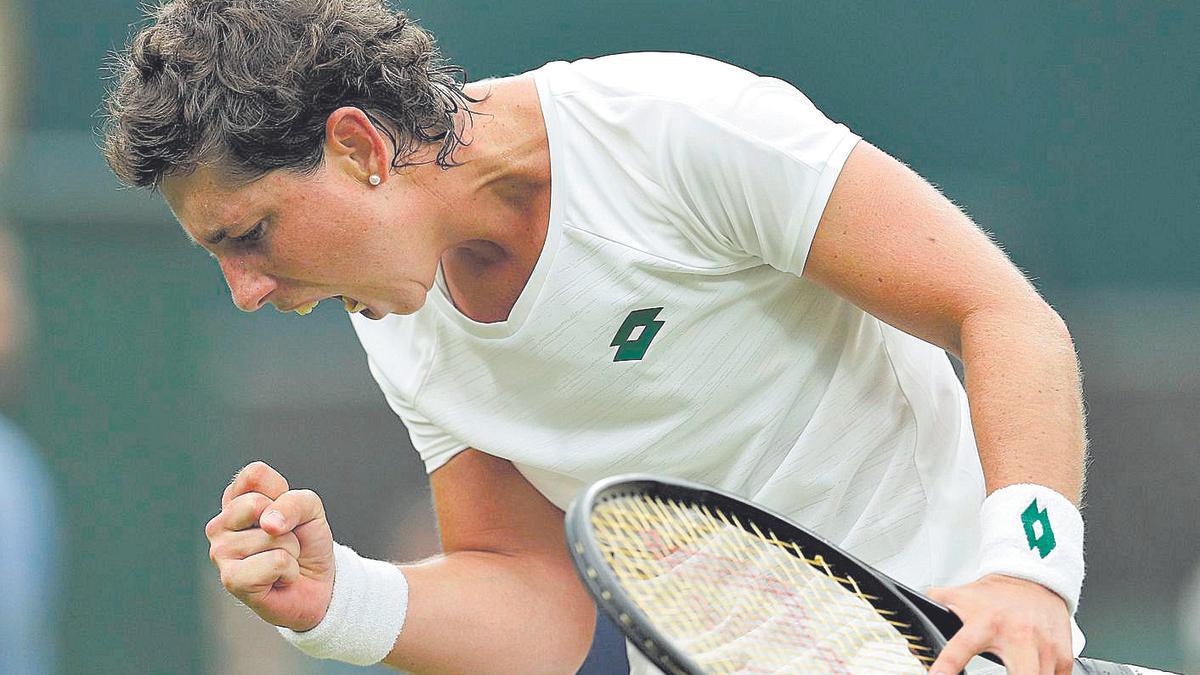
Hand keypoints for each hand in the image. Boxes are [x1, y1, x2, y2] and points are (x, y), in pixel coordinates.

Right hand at [205, 461, 335, 630]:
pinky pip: (276, 561)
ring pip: (272, 535)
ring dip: (290, 550)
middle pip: (257, 503)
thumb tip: (268, 524)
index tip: (285, 514)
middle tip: (285, 541)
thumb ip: (293, 502)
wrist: (318, 585)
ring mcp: (220, 552)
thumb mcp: (310, 509)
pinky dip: (289, 570)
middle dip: (288, 523)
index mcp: (234, 501)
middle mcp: (220, 525)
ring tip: (283, 561)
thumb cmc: (307, 543)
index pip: (254, 474)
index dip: (283, 493)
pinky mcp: (231, 580)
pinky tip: (279, 579)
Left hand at [927, 574, 1072, 674]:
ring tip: (1015, 673)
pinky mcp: (1063, 655)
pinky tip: (1034, 674)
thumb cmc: (997, 594)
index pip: (960, 649)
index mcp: (985, 623)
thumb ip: (936, 604)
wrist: (1034, 578)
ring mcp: (1043, 646)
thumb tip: (910, 607)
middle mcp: (1017, 636)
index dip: (947, 667)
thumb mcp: (962, 596)